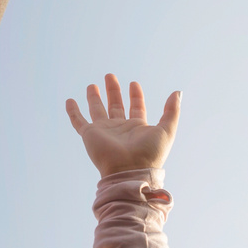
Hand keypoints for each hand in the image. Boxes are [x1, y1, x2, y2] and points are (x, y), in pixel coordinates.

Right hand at [66, 74, 181, 175]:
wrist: (129, 171)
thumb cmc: (150, 154)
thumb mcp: (166, 130)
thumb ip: (172, 111)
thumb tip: (177, 92)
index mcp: (137, 127)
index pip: (136, 107)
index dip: (135, 95)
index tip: (134, 84)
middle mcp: (120, 128)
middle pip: (115, 105)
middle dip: (113, 91)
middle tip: (110, 76)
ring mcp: (104, 131)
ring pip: (97, 110)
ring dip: (94, 98)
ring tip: (92, 85)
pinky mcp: (90, 135)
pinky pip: (78, 121)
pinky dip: (73, 112)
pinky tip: (69, 101)